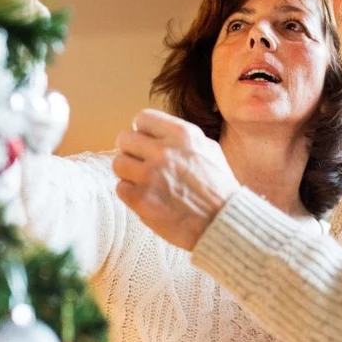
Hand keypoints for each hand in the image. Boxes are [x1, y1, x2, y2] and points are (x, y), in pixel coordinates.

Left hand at [113, 109, 239, 250]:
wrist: (222, 222)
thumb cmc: (219, 188)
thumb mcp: (209, 149)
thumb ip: (182, 138)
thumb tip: (156, 132)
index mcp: (182, 134)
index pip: (142, 118)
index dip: (142, 131)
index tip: (145, 143)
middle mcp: (163, 151)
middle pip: (124, 138)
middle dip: (131, 151)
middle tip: (140, 164)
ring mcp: (150, 175)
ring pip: (118, 163)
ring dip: (128, 173)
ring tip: (144, 182)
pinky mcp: (141, 199)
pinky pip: (121, 188)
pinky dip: (131, 194)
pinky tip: (147, 198)